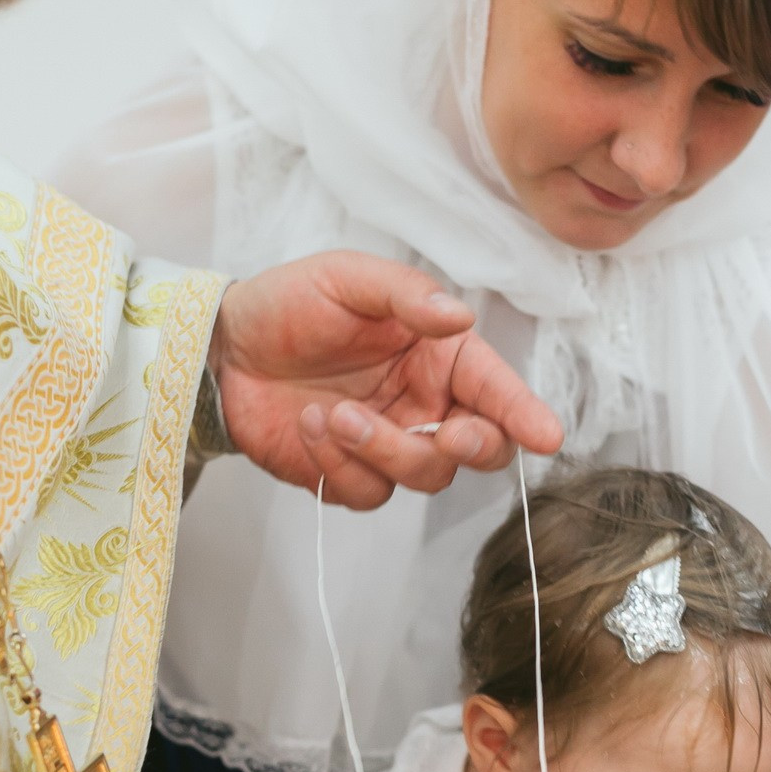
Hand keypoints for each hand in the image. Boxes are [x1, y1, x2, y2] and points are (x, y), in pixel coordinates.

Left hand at [209, 251, 562, 510]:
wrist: (223, 347)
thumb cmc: (290, 305)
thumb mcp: (347, 278)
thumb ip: (405, 296)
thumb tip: (460, 316)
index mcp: (441, 357)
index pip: (496, 390)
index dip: (524, 414)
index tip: (547, 435)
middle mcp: (427, 406)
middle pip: (480, 448)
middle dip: (472, 447)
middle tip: (447, 433)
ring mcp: (391, 446)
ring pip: (424, 476)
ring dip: (384, 449)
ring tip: (335, 413)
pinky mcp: (351, 477)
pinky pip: (368, 493)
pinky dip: (340, 465)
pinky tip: (313, 425)